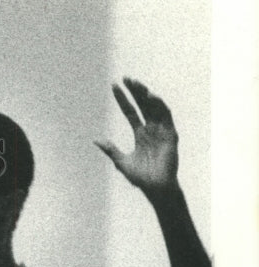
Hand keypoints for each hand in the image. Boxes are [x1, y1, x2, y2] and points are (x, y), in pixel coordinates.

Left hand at [95, 77, 178, 195]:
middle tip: (126, 78)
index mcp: (140, 134)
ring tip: (137, 84)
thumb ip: (111, 149)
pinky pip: (166, 116)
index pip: (130, 112)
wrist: (155, 188)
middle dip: (135, 91)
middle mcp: (151, 129)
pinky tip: (151, 96)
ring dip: (146, 95)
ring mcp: (161, 131)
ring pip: (154, 107)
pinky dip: (160, 106)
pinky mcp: (171, 135)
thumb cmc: (140, 177)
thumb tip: (96, 139)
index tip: (115, 86)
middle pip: (142, 105)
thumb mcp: (121, 161)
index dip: (123, 99)